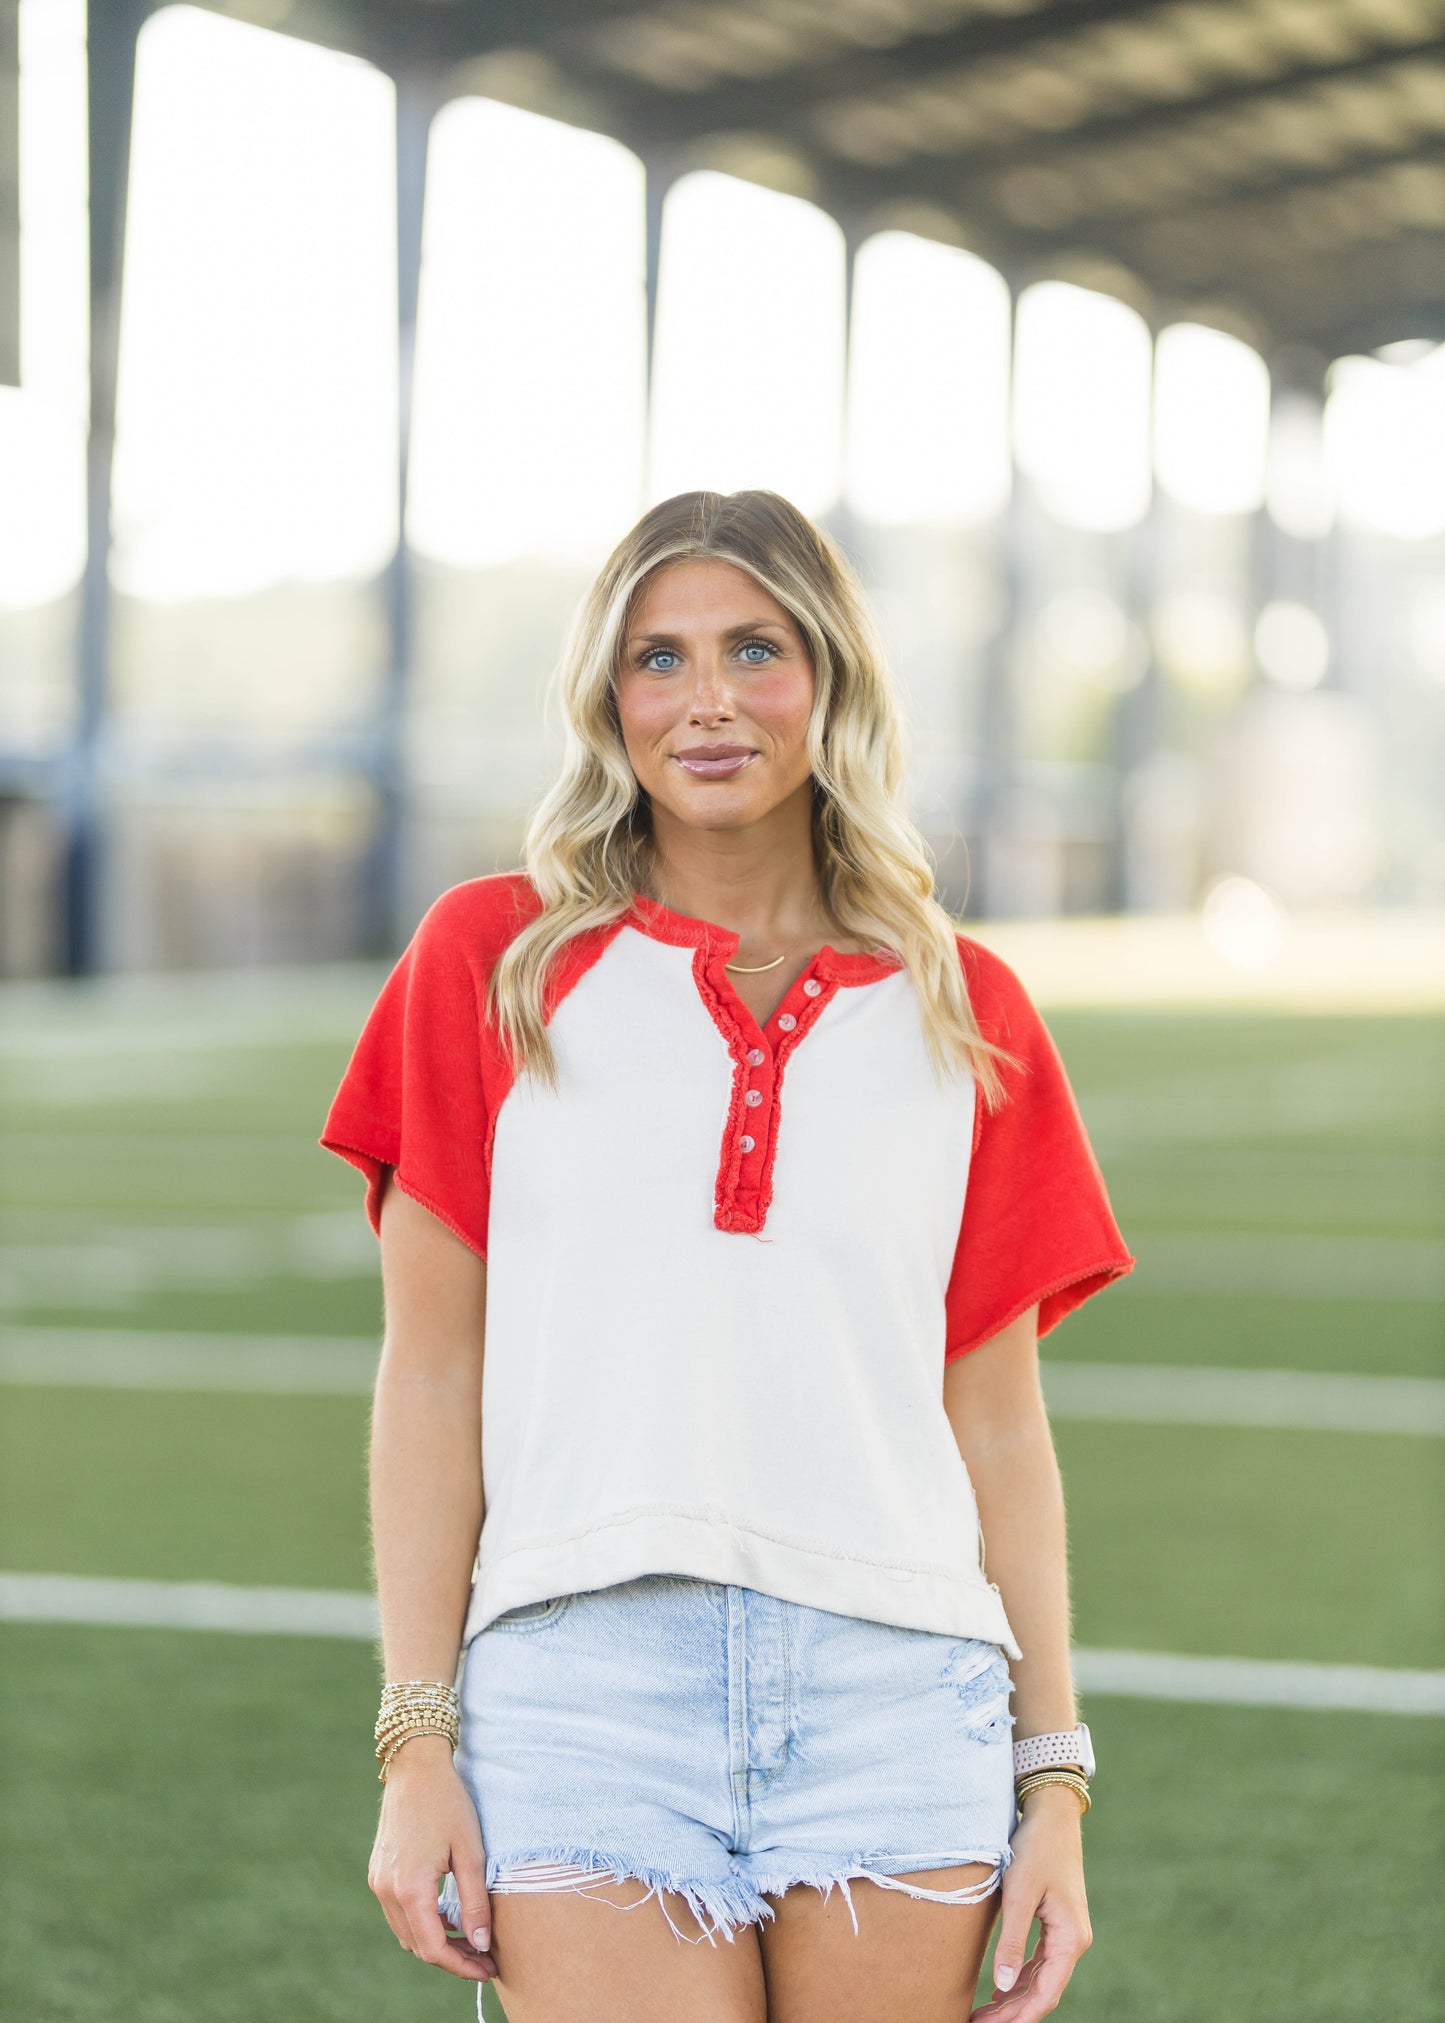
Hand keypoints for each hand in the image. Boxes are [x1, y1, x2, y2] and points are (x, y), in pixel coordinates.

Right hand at [368, 1735, 497, 1983]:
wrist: (416, 1767)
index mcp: (410, 1888)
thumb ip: (475, 1902)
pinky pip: (398, 1913)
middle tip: (485, 1956)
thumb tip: (482, 1945)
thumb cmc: (448, 1803)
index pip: (434, 1948)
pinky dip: (422, 1922)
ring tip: (470, 1937)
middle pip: (418, 1946)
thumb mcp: (471, 1852)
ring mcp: (378, 1882)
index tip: (488, 1968)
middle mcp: (387, 1891)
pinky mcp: (378, 1873)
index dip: (462, 1965)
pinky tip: (447, 1913)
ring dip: (435, 1941)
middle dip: (452, 1957)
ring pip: (406, 1933)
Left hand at [971, 1787, 1091, 2020]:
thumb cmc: (1036, 1848)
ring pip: (1041, 1979)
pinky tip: (1000, 1989)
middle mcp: (1074, 1941)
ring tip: (983, 2014)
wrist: (1052, 1814)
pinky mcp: (1057, 1924)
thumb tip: (1002, 1985)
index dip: (1019, 2017)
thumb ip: (1012, 1941)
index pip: (1046, 1993)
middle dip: (1013, 2013)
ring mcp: (1067, 1934)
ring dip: (1014, 1998)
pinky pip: (1040, 1963)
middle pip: (1044, 1991)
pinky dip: (1020, 1979)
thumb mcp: (1019, 1894)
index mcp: (1071, 1938)